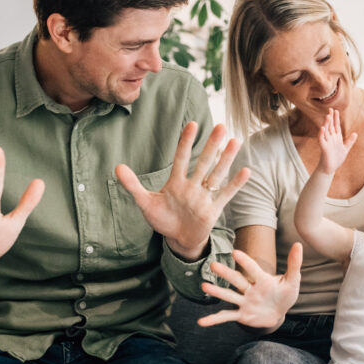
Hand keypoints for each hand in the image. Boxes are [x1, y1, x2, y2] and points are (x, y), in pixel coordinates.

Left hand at [116, 122, 249, 260]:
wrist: (177, 239)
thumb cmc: (162, 219)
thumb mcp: (145, 202)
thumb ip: (133, 185)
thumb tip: (117, 167)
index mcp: (176, 182)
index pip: (182, 158)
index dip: (186, 142)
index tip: (192, 124)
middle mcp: (192, 186)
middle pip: (203, 162)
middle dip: (212, 145)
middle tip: (221, 126)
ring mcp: (204, 197)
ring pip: (216, 174)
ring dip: (226, 159)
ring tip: (235, 141)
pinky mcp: (213, 210)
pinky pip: (226, 195)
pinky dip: (235, 184)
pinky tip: (246, 171)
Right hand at [198, 243, 302, 329]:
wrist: (279, 313)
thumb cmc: (285, 293)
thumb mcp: (292, 280)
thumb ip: (294, 264)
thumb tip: (298, 244)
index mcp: (262, 280)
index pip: (253, 269)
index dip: (245, 262)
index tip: (235, 252)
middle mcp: (250, 289)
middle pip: (237, 280)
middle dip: (226, 273)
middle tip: (213, 265)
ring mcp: (244, 302)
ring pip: (229, 296)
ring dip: (217, 292)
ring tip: (204, 286)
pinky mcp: (241, 315)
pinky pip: (226, 317)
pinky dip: (214, 320)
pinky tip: (201, 322)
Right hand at [317, 108, 356, 174]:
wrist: (330, 168)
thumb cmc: (336, 159)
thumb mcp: (345, 149)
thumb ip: (350, 141)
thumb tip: (355, 133)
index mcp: (336, 138)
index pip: (336, 126)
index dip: (336, 119)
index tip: (336, 111)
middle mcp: (331, 138)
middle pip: (330, 126)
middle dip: (330, 118)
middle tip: (330, 109)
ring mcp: (327, 142)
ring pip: (326, 131)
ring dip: (326, 123)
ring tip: (328, 116)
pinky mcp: (323, 147)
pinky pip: (321, 139)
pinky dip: (321, 134)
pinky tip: (322, 128)